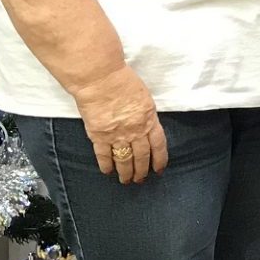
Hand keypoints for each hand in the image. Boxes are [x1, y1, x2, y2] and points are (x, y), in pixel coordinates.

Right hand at [73, 64, 167, 182]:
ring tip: (126, 180)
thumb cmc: (122, 81)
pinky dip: (106, 165)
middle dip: (142, 170)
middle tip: (141, 180)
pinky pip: (104, 155)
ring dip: (126, 172)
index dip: (159, 159)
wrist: (100, 78)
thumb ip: (145, 115)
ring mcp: (117, 135)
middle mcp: (135, 131)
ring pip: (124, 159)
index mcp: (149, 119)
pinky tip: (108, 171)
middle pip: (142, 156)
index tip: (159, 169)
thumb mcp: (143, 97)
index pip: (158, 145)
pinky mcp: (99, 135)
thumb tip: (146, 126)